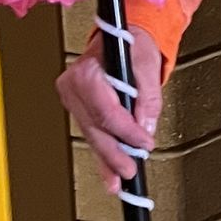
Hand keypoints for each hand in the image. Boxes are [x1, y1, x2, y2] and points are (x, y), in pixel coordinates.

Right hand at [57, 30, 164, 193]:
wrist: (122, 38)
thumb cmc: (132, 44)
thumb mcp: (146, 64)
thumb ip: (147, 96)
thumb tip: (145, 125)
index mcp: (88, 72)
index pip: (106, 111)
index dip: (126, 132)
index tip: (144, 144)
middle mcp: (74, 85)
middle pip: (95, 128)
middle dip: (114, 153)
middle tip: (129, 170)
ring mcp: (73, 98)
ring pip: (92, 135)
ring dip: (107, 160)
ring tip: (118, 181)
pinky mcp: (79, 108)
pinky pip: (92, 133)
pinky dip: (102, 154)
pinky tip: (109, 174)